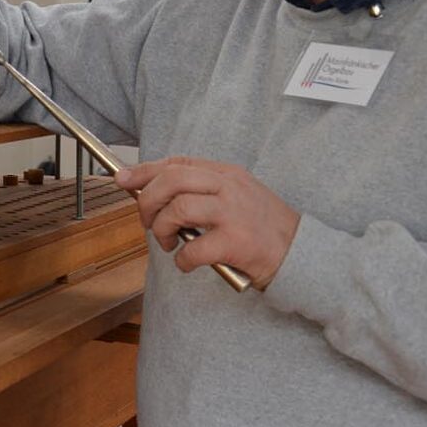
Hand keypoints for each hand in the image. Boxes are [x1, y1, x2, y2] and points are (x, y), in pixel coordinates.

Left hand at [115, 156, 299, 290]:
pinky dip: (182, 260)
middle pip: (171, 180)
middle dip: (147, 200)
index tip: (122, 179)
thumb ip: (202, 192)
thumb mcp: (236, 197)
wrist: (304, 255)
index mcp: (226, 174)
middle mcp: (229, 188)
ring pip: (177, 209)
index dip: (145, 170)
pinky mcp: (237, 242)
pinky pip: (193, 248)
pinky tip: (187, 263)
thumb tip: (156, 195)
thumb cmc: (264, 229)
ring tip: (168, 242)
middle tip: (147, 222)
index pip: (177, 163)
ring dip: (162, 228)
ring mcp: (234, 213)